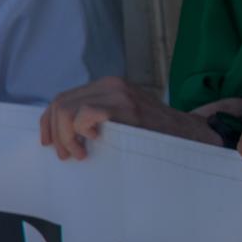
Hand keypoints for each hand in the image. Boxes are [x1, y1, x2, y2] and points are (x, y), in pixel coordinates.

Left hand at [38, 76, 217, 159]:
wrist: (194, 136)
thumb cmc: (156, 136)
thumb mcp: (121, 122)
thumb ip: (96, 120)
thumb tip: (59, 136)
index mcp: (106, 87)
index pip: (62, 99)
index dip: (48, 122)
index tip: (47, 143)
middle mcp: (110, 85)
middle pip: (60, 104)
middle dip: (55, 133)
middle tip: (66, 156)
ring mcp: (118, 94)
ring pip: (66, 109)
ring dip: (66, 137)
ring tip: (79, 154)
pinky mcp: (127, 107)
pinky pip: (85, 114)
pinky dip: (80, 132)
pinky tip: (92, 145)